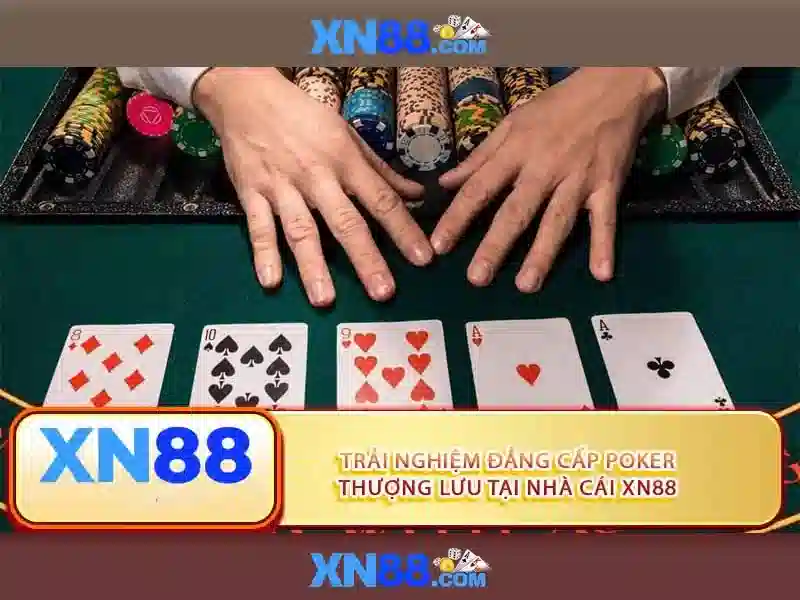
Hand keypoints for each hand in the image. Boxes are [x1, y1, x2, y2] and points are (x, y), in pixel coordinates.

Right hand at [194, 67, 433, 306]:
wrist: (247, 95)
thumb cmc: (304, 116)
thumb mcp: (347, 136)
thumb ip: (380, 170)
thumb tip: (416, 196)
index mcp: (345, 161)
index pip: (381, 200)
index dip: (403, 230)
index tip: (422, 259)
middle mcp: (316, 176)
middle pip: (345, 222)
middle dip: (366, 259)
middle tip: (383, 293)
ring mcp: (282, 186)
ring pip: (301, 230)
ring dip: (313, 266)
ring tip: (325, 299)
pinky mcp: (251, 192)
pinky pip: (257, 227)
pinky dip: (263, 254)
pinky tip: (271, 281)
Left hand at [431, 67, 666, 291]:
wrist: (613, 87)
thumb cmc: (556, 107)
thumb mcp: (512, 123)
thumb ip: (479, 157)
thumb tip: (444, 184)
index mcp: (516, 152)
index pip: (479, 188)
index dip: (458, 217)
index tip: (439, 245)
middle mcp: (544, 168)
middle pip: (516, 212)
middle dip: (495, 246)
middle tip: (477, 278)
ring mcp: (578, 179)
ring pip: (557, 221)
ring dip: (542, 255)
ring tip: (526, 286)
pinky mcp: (608, 186)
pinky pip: (605, 219)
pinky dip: (605, 245)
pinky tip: (601, 275)